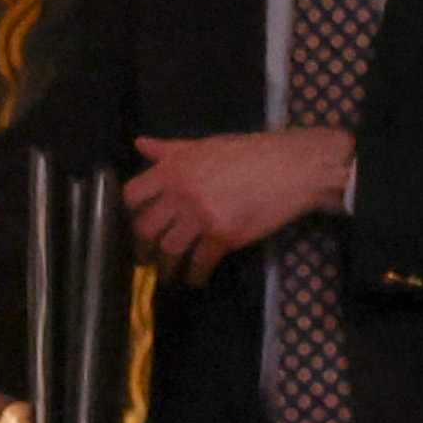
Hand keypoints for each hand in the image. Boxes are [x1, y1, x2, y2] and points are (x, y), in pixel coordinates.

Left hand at [121, 126, 351, 284]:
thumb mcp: (204, 145)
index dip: (129, 212)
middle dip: (142, 247)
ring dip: (165, 267)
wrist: (293, 167)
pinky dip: (195, 274)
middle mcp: (182, 194)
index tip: (134, 223)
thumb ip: (169, 150)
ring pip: (169, 250)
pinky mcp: (224, 236)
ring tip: (167, 274)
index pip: (132, 196)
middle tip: (145, 258)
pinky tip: (195, 279)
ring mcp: (202, 217)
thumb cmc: (250, 152)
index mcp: (173, 170)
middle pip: (146, 228)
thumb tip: (139, 143)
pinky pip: (200, 262)